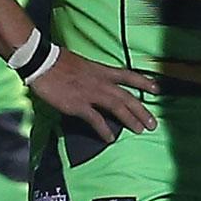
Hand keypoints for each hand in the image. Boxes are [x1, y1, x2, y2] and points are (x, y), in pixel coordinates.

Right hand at [28, 47, 158, 142]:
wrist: (43, 63)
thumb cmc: (59, 62)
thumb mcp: (83, 64)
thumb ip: (94, 74)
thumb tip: (98, 83)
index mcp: (101, 70)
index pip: (128, 75)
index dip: (143, 82)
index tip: (157, 88)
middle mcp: (100, 82)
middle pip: (127, 96)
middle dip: (142, 110)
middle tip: (153, 123)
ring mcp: (90, 94)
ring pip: (117, 107)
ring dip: (130, 119)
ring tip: (140, 130)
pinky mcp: (79, 105)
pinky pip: (96, 119)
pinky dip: (104, 130)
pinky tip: (110, 138)